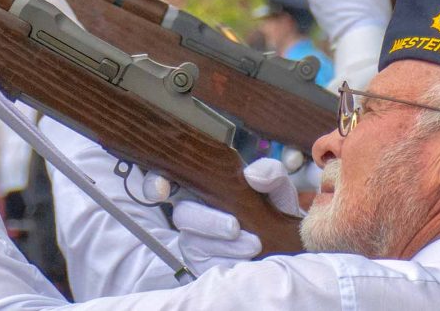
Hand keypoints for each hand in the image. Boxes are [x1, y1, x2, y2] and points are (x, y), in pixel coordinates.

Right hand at [170, 158, 303, 274]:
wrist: (285, 238)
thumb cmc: (272, 206)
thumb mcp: (275, 186)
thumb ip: (269, 173)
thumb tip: (253, 175)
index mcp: (200, 186)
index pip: (163, 180)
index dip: (154, 184)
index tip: (161, 189)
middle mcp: (191, 211)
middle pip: (181, 214)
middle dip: (207, 221)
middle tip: (235, 227)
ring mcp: (194, 239)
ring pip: (194, 242)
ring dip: (223, 245)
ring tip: (254, 244)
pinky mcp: (202, 264)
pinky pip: (207, 266)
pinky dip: (229, 262)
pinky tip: (248, 260)